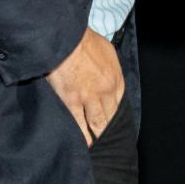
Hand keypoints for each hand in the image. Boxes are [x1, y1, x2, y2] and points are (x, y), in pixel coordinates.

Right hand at [46, 28, 123, 146]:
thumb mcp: (106, 51)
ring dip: (97, 134)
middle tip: (105, 140)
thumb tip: (109, 77)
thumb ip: (109, 68)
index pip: (118, 103)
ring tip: (96, 144)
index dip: (113, 114)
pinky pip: (79, 124)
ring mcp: (90, 98)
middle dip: (107, 127)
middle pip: (110, 116)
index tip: (109, 123)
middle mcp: (107, 90)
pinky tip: (83, 145)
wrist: (66, 38)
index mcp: (116, 77)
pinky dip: (82, 136)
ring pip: (97, 123)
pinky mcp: (73, 102)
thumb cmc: (84, 41)